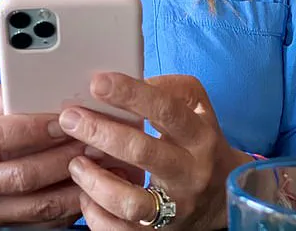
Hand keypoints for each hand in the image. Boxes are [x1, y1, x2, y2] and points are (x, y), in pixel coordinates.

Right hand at [0, 84, 82, 227]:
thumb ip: (3, 96)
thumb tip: (38, 91)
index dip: (33, 128)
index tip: (63, 119)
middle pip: (23, 175)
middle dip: (62, 157)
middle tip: (92, 140)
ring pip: (39, 204)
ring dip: (75, 183)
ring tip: (99, 163)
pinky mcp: (9, 228)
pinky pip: (47, 222)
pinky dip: (73, 205)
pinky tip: (92, 185)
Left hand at [58, 73, 251, 229]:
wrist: (225, 196)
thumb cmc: (200, 141)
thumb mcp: (198, 107)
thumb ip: (170, 87)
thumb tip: (135, 80)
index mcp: (198, 136)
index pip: (165, 110)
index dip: (130, 93)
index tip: (98, 82)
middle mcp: (189, 173)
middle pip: (142, 151)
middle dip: (100, 132)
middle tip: (70, 118)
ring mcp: (175, 208)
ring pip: (131, 203)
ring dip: (95, 181)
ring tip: (75, 163)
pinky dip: (97, 215)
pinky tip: (85, 195)